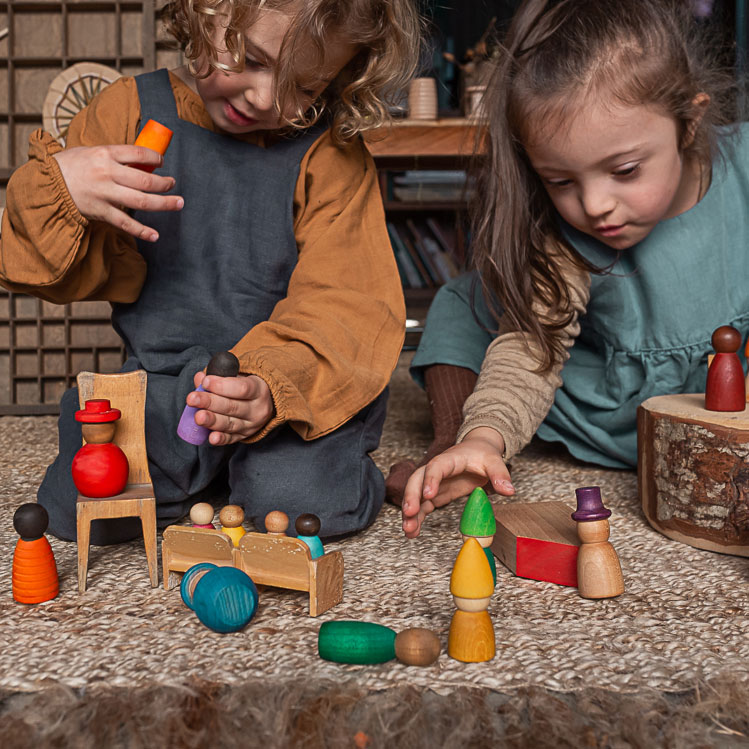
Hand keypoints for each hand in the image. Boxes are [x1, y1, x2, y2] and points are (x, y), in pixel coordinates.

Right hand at [53, 145, 183, 241]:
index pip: (138, 153)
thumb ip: (114, 157)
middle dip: (164, 183)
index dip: (155, 157)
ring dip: (163, 203)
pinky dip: (142, 230)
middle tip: (173, 185)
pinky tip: (155, 235)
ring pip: (141, 201)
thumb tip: (141, 161)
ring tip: (178, 203)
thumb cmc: (69, 166)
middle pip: (145, 180)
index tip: (162, 162)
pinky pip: (125, 223)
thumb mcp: (90, 152)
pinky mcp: (100, 211)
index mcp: (104, 154)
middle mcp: (107, 173)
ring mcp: (104, 194)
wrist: (45, 184)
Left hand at [188, 371, 274, 444]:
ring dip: (212, 420)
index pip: (242, 388)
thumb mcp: (238, 378)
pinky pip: (231, 439)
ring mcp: (251, 425)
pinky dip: (221, 439)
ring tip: (198, 416)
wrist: (262, 406)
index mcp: (259, 390)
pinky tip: (211, 437)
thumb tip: (200, 378)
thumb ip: (218, 377)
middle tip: (192, 399)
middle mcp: (257, 409)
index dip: (222, 386)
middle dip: (210, 402)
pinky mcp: (243, 436)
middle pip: (233, 407)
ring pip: (229, 424)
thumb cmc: (246, 389)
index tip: (206, 381)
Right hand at [401, 427, 514, 538]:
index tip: (429, 494)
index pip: (436, 467)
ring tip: (408, 530)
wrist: (477, 450)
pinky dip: (416, 519)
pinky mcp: (435, 495)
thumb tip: (508, 490)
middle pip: (417, 480)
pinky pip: (422, 507)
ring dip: (410, 513)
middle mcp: (436, 470)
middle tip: (410, 513)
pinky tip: (412, 533)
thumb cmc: (482, 454)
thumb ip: (500, 474)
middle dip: (411, 496)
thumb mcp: (494, 461)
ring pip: (416, 496)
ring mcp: (433, 483)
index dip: (431, 479)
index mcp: (449, 459)